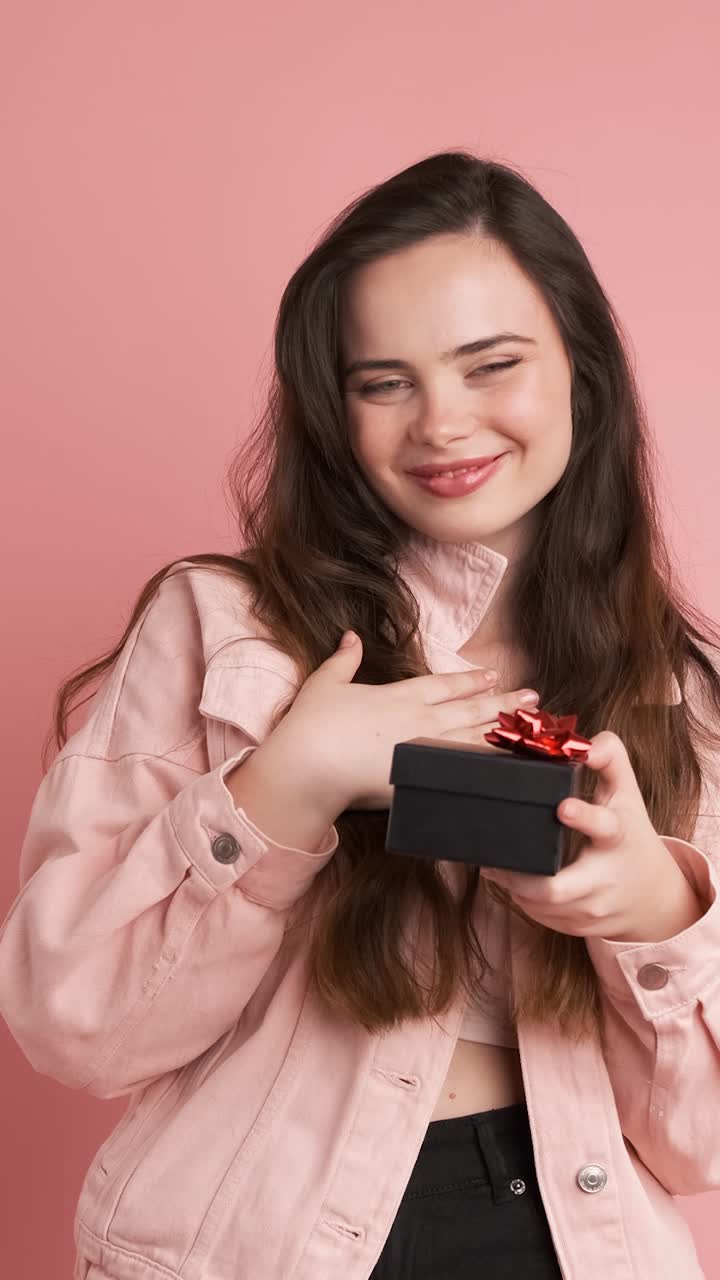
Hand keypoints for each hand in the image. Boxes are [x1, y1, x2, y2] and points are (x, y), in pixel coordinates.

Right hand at [261, 631, 540, 812]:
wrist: (309, 767)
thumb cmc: (312, 725)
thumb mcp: (325, 683)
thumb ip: (343, 660)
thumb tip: (351, 636)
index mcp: (399, 697)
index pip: (445, 685)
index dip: (472, 680)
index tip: (493, 675)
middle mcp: (419, 721)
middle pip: (470, 710)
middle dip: (502, 702)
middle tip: (531, 697)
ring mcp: (424, 752)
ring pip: (474, 739)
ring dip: (503, 730)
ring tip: (528, 725)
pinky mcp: (421, 781)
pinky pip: (463, 772)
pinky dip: (487, 766)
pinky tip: (506, 765)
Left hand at [480, 730, 705, 942]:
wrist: (653, 896)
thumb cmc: (631, 834)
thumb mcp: (626, 794)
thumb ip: (610, 758)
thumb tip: (584, 742)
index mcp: (617, 837)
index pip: (603, 827)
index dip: (583, 817)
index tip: (562, 806)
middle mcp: (605, 879)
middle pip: (557, 889)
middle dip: (522, 877)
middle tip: (495, 857)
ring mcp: (591, 909)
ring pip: (540, 905)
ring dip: (513, 885)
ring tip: (495, 863)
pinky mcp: (577, 926)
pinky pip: (539, 917)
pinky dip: (520, 899)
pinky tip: (507, 880)